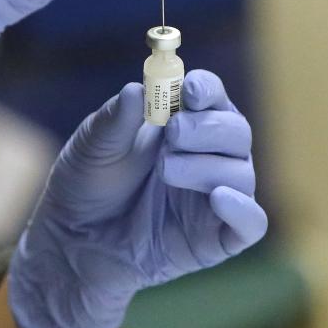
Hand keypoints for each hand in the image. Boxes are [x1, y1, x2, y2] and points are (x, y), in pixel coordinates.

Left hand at [7, 70, 267, 327]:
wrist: (74, 239)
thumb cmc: (87, 181)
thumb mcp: (93, 144)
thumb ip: (116, 118)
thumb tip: (136, 89)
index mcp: (180, 123)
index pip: (210, 97)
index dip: (206, 89)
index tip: (190, 89)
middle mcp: (206, 156)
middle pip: (235, 130)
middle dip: (206, 127)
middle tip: (171, 133)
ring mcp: (214, 197)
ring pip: (241, 171)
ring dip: (206, 165)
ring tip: (165, 170)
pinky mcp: (217, 238)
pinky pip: (253, 222)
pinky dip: (242, 209)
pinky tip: (218, 198)